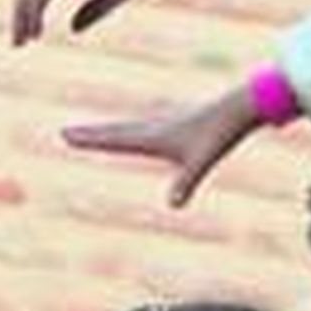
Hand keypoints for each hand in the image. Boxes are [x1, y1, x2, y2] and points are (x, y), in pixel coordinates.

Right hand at [62, 84, 263, 207]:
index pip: (114, 139)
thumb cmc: (222, 133)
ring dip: (108, 133)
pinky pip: (145, 130)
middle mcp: (155, 127)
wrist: (244, 106)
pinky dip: (131, 133)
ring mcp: (166, 125)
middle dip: (90, 135)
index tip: (66, 134)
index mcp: (154, 135)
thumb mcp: (201, 161)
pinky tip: (137, 136)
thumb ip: (185, 183)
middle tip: (67, 133)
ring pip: (129, 130)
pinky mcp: (179, 126)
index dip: (89, 139)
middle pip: (114, 132)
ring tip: (93, 134)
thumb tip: (174, 204)